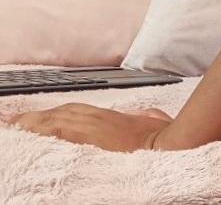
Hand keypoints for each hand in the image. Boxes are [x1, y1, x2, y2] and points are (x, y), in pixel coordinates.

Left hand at [0, 103, 172, 151]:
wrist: (169, 144)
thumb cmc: (165, 136)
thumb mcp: (156, 123)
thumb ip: (148, 117)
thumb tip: (150, 115)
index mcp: (110, 117)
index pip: (74, 111)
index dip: (53, 114)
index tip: (34, 117)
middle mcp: (98, 118)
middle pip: (61, 113)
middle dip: (37, 117)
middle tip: (13, 120)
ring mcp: (91, 127)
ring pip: (56, 119)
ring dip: (33, 121)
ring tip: (13, 124)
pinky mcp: (87, 138)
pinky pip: (58, 130)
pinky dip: (41, 128)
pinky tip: (27, 130)